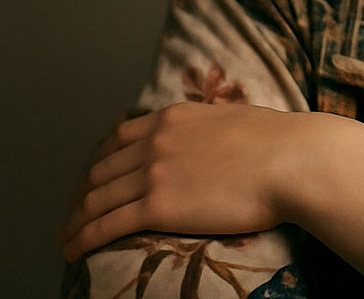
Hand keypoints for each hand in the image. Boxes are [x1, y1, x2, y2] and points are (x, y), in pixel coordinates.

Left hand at [59, 102, 299, 261]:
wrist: (291, 160)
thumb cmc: (277, 141)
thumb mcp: (232, 120)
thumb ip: (206, 130)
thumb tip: (208, 141)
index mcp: (174, 117)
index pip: (120, 138)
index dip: (102, 162)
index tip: (97, 179)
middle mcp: (156, 141)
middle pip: (101, 170)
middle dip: (83, 194)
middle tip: (77, 214)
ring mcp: (154, 172)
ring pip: (95, 199)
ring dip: (75, 221)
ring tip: (66, 239)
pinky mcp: (158, 207)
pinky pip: (106, 225)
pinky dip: (82, 239)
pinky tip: (73, 251)